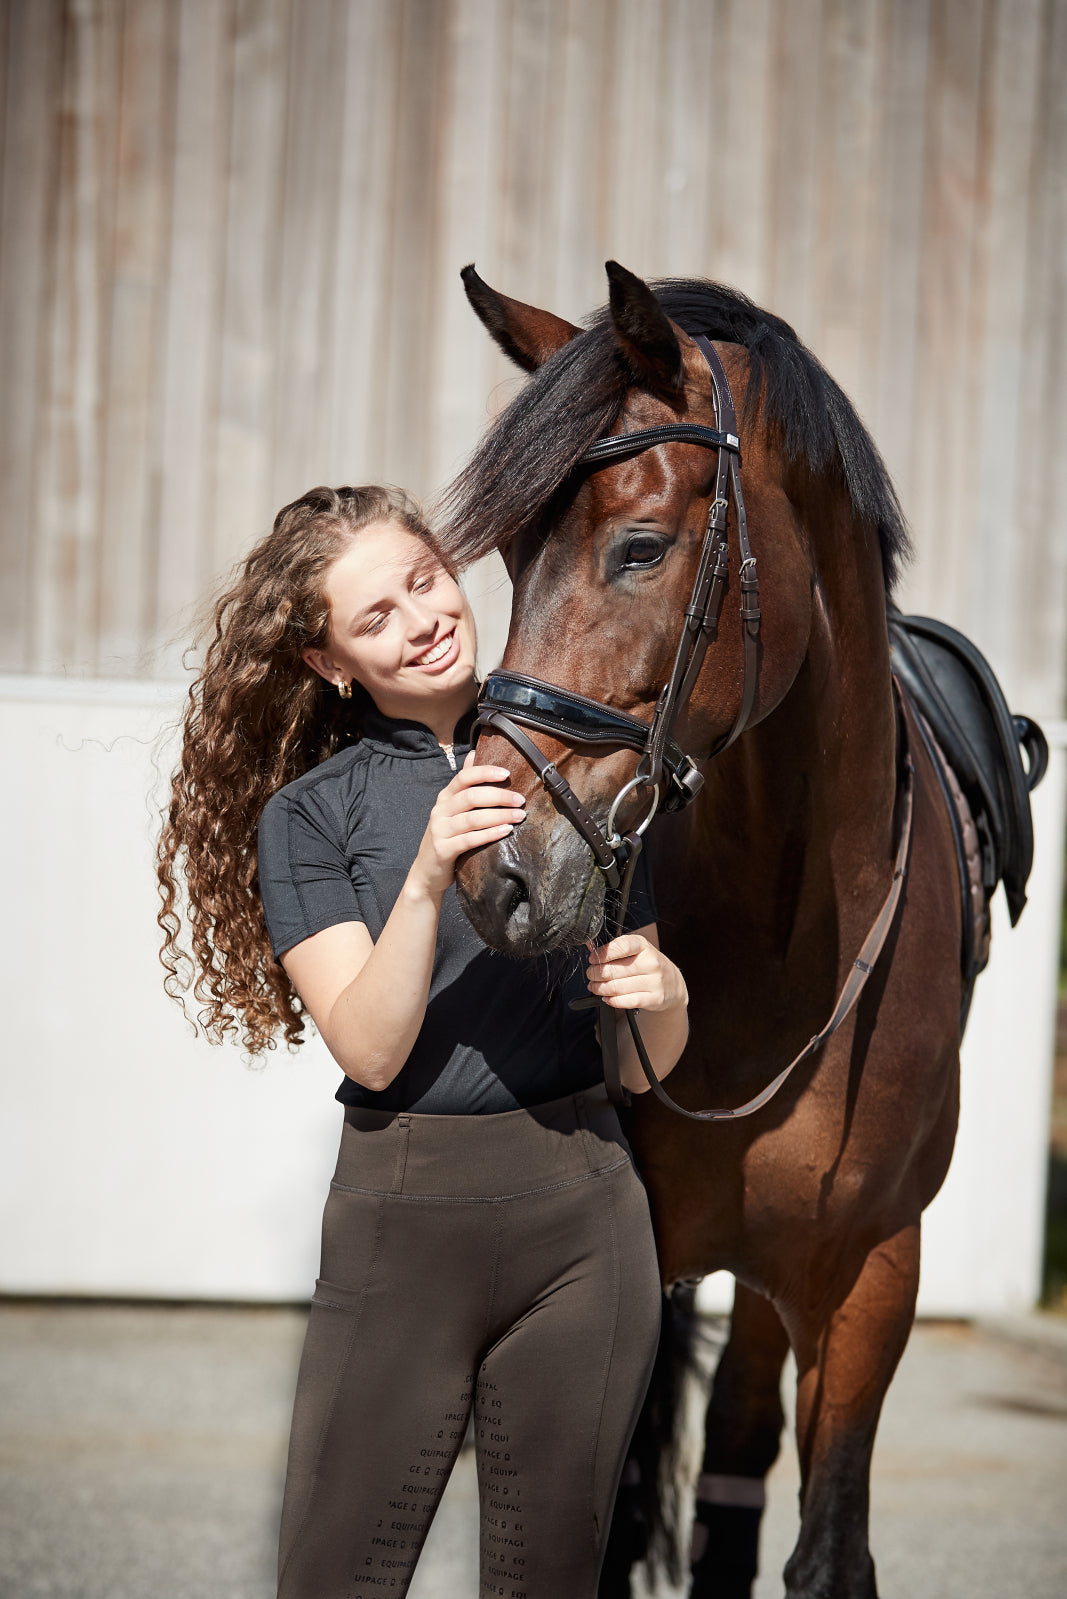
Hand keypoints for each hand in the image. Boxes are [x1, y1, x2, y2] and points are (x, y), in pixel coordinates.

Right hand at [410, 751, 525, 898]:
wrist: (427, 872)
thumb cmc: (446, 838)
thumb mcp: (452, 810)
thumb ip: (464, 785)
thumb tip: (475, 754)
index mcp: (444, 798)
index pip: (463, 777)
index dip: (485, 772)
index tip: (507, 773)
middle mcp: (440, 811)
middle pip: (470, 797)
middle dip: (499, 796)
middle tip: (520, 800)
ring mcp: (439, 830)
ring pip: (472, 818)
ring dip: (499, 815)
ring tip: (519, 816)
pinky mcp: (443, 850)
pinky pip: (469, 839)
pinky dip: (489, 834)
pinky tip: (505, 831)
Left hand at [585, 934, 687, 1012]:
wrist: (673, 983)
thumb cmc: (648, 964)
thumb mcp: (637, 950)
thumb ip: (616, 949)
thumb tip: (591, 947)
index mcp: (644, 946)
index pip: (621, 946)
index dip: (602, 953)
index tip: (592, 958)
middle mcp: (651, 962)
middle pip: (613, 970)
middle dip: (596, 973)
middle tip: (591, 974)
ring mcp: (654, 981)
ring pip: (617, 987)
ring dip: (600, 988)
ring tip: (595, 987)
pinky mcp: (654, 998)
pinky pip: (626, 1001)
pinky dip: (612, 1001)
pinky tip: (607, 998)